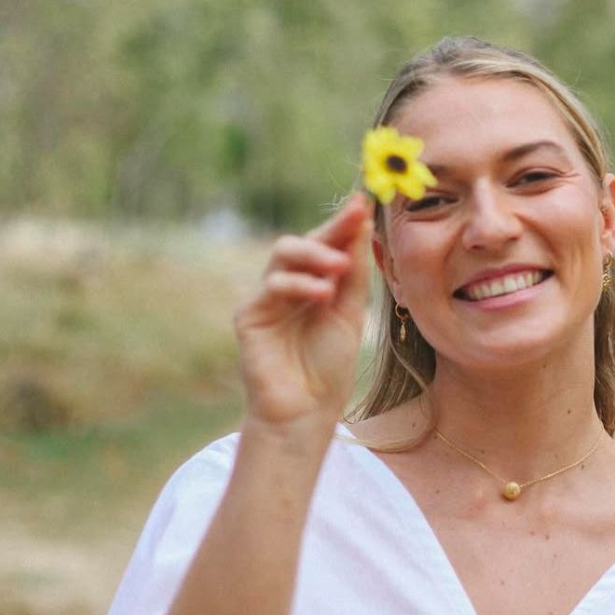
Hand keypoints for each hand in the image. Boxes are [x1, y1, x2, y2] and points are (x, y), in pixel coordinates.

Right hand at [234, 194, 372, 429]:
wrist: (307, 411)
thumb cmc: (329, 367)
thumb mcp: (351, 314)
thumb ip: (355, 272)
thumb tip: (363, 221)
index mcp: (315, 283)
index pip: (328, 244)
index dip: (344, 223)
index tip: (365, 202)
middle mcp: (289, 285)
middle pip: (304, 242)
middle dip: (330, 229)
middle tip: (355, 218)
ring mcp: (266, 298)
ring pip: (283, 255)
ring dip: (315, 255)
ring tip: (340, 268)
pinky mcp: (249, 315)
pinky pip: (272, 285)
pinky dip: (298, 284)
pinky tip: (322, 293)